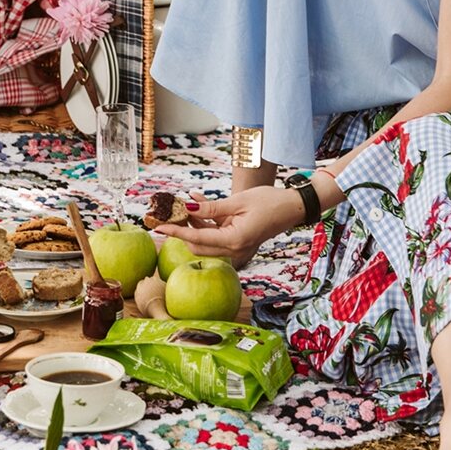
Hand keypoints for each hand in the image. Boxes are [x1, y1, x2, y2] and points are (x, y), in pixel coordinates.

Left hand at [155, 186, 303, 258]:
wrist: (292, 208)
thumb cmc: (270, 202)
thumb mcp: (238, 201)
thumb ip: (211, 207)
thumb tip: (186, 207)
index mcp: (234, 241)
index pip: (197, 238)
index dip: (175, 231)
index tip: (158, 226)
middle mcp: (233, 249)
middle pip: (197, 243)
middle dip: (181, 227)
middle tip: (167, 209)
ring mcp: (235, 246)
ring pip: (204, 238)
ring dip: (192, 221)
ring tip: (181, 200)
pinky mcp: (236, 240)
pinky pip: (214, 232)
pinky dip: (204, 219)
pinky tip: (196, 200)